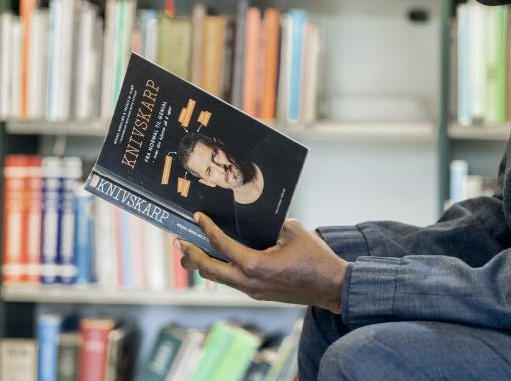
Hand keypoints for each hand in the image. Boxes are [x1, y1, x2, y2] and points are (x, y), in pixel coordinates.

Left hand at [176, 214, 349, 313]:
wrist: (331, 287)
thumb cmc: (316, 259)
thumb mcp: (294, 231)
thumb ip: (272, 224)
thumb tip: (257, 218)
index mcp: (255, 265)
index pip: (222, 245)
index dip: (207, 229)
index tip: (197, 217)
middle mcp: (248, 282)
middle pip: (209, 269)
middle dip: (191, 254)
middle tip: (179, 241)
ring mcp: (252, 291)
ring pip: (218, 279)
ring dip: (203, 265)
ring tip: (190, 253)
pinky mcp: (258, 294)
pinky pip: (231, 282)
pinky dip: (220, 270)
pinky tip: (220, 261)